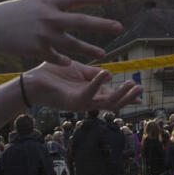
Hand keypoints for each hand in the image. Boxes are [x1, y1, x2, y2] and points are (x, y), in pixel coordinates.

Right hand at [0, 0, 122, 62]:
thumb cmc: (12, 13)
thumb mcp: (34, 3)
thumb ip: (53, 4)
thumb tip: (71, 2)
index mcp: (49, 2)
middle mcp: (49, 17)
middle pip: (81, 21)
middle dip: (101, 25)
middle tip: (118, 27)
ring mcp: (44, 34)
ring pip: (72, 44)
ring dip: (89, 50)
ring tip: (102, 54)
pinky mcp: (37, 49)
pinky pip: (57, 57)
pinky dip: (65, 60)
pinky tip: (73, 64)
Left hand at [23, 59, 142, 111]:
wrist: (31, 80)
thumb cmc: (53, 75)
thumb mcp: (78, 70)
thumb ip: (92, 73)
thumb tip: (109, 75)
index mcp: (90, 92)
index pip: (112, 96)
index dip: (127, 95)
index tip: (141, 92)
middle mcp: (87, 100)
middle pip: (113, 104)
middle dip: (128, 98)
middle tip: (140, 89)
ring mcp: (80, 102)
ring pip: (105, 104)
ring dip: (120, 95)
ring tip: (130, 84)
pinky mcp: (71, 101)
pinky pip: (88, 94)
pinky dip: (97, 84)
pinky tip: (106, 73)